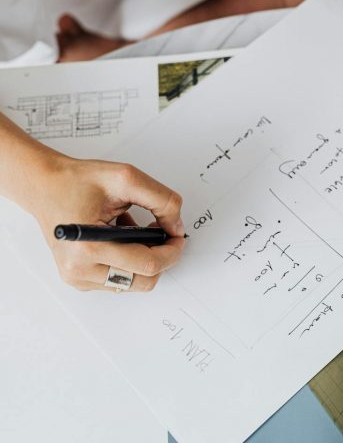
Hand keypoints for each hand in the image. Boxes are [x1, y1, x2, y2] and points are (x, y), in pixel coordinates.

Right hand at [33, 153, 185, 291]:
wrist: (45, 185)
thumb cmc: (77, 181)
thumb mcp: (127, 179)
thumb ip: (161, 201)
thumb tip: (176, 227)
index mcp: (89, 247)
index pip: (147, 265)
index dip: (172, 251)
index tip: (178, 236)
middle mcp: (79, 269)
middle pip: (144, 281)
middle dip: (161, 256)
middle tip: (162, 232)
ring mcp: (78, 277)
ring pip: (133, 282)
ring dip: (144, 258)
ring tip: (134, 230)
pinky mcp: (79, 278)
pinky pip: (119, 279)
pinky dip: (129, 261)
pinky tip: (122, 238)